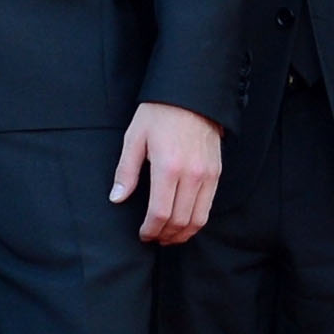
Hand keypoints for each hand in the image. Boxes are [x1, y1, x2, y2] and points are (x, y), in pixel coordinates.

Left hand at [111, 100, 221, 245]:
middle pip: (179, 221)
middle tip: (153, 238)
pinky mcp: (216, 173)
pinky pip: (208, 207)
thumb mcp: (135, 138)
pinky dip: (196, 221)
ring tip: (168, 236)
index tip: (143, 234)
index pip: (160, 213)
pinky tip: (184, 221)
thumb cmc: (160, 113)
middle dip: (164, 236)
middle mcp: (191, 175)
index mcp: (167, 167)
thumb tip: (117, 198)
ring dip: (182, 234)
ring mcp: (207, 175)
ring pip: (197, 219)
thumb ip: (126, 172)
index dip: (150, 230)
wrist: (192, 95)